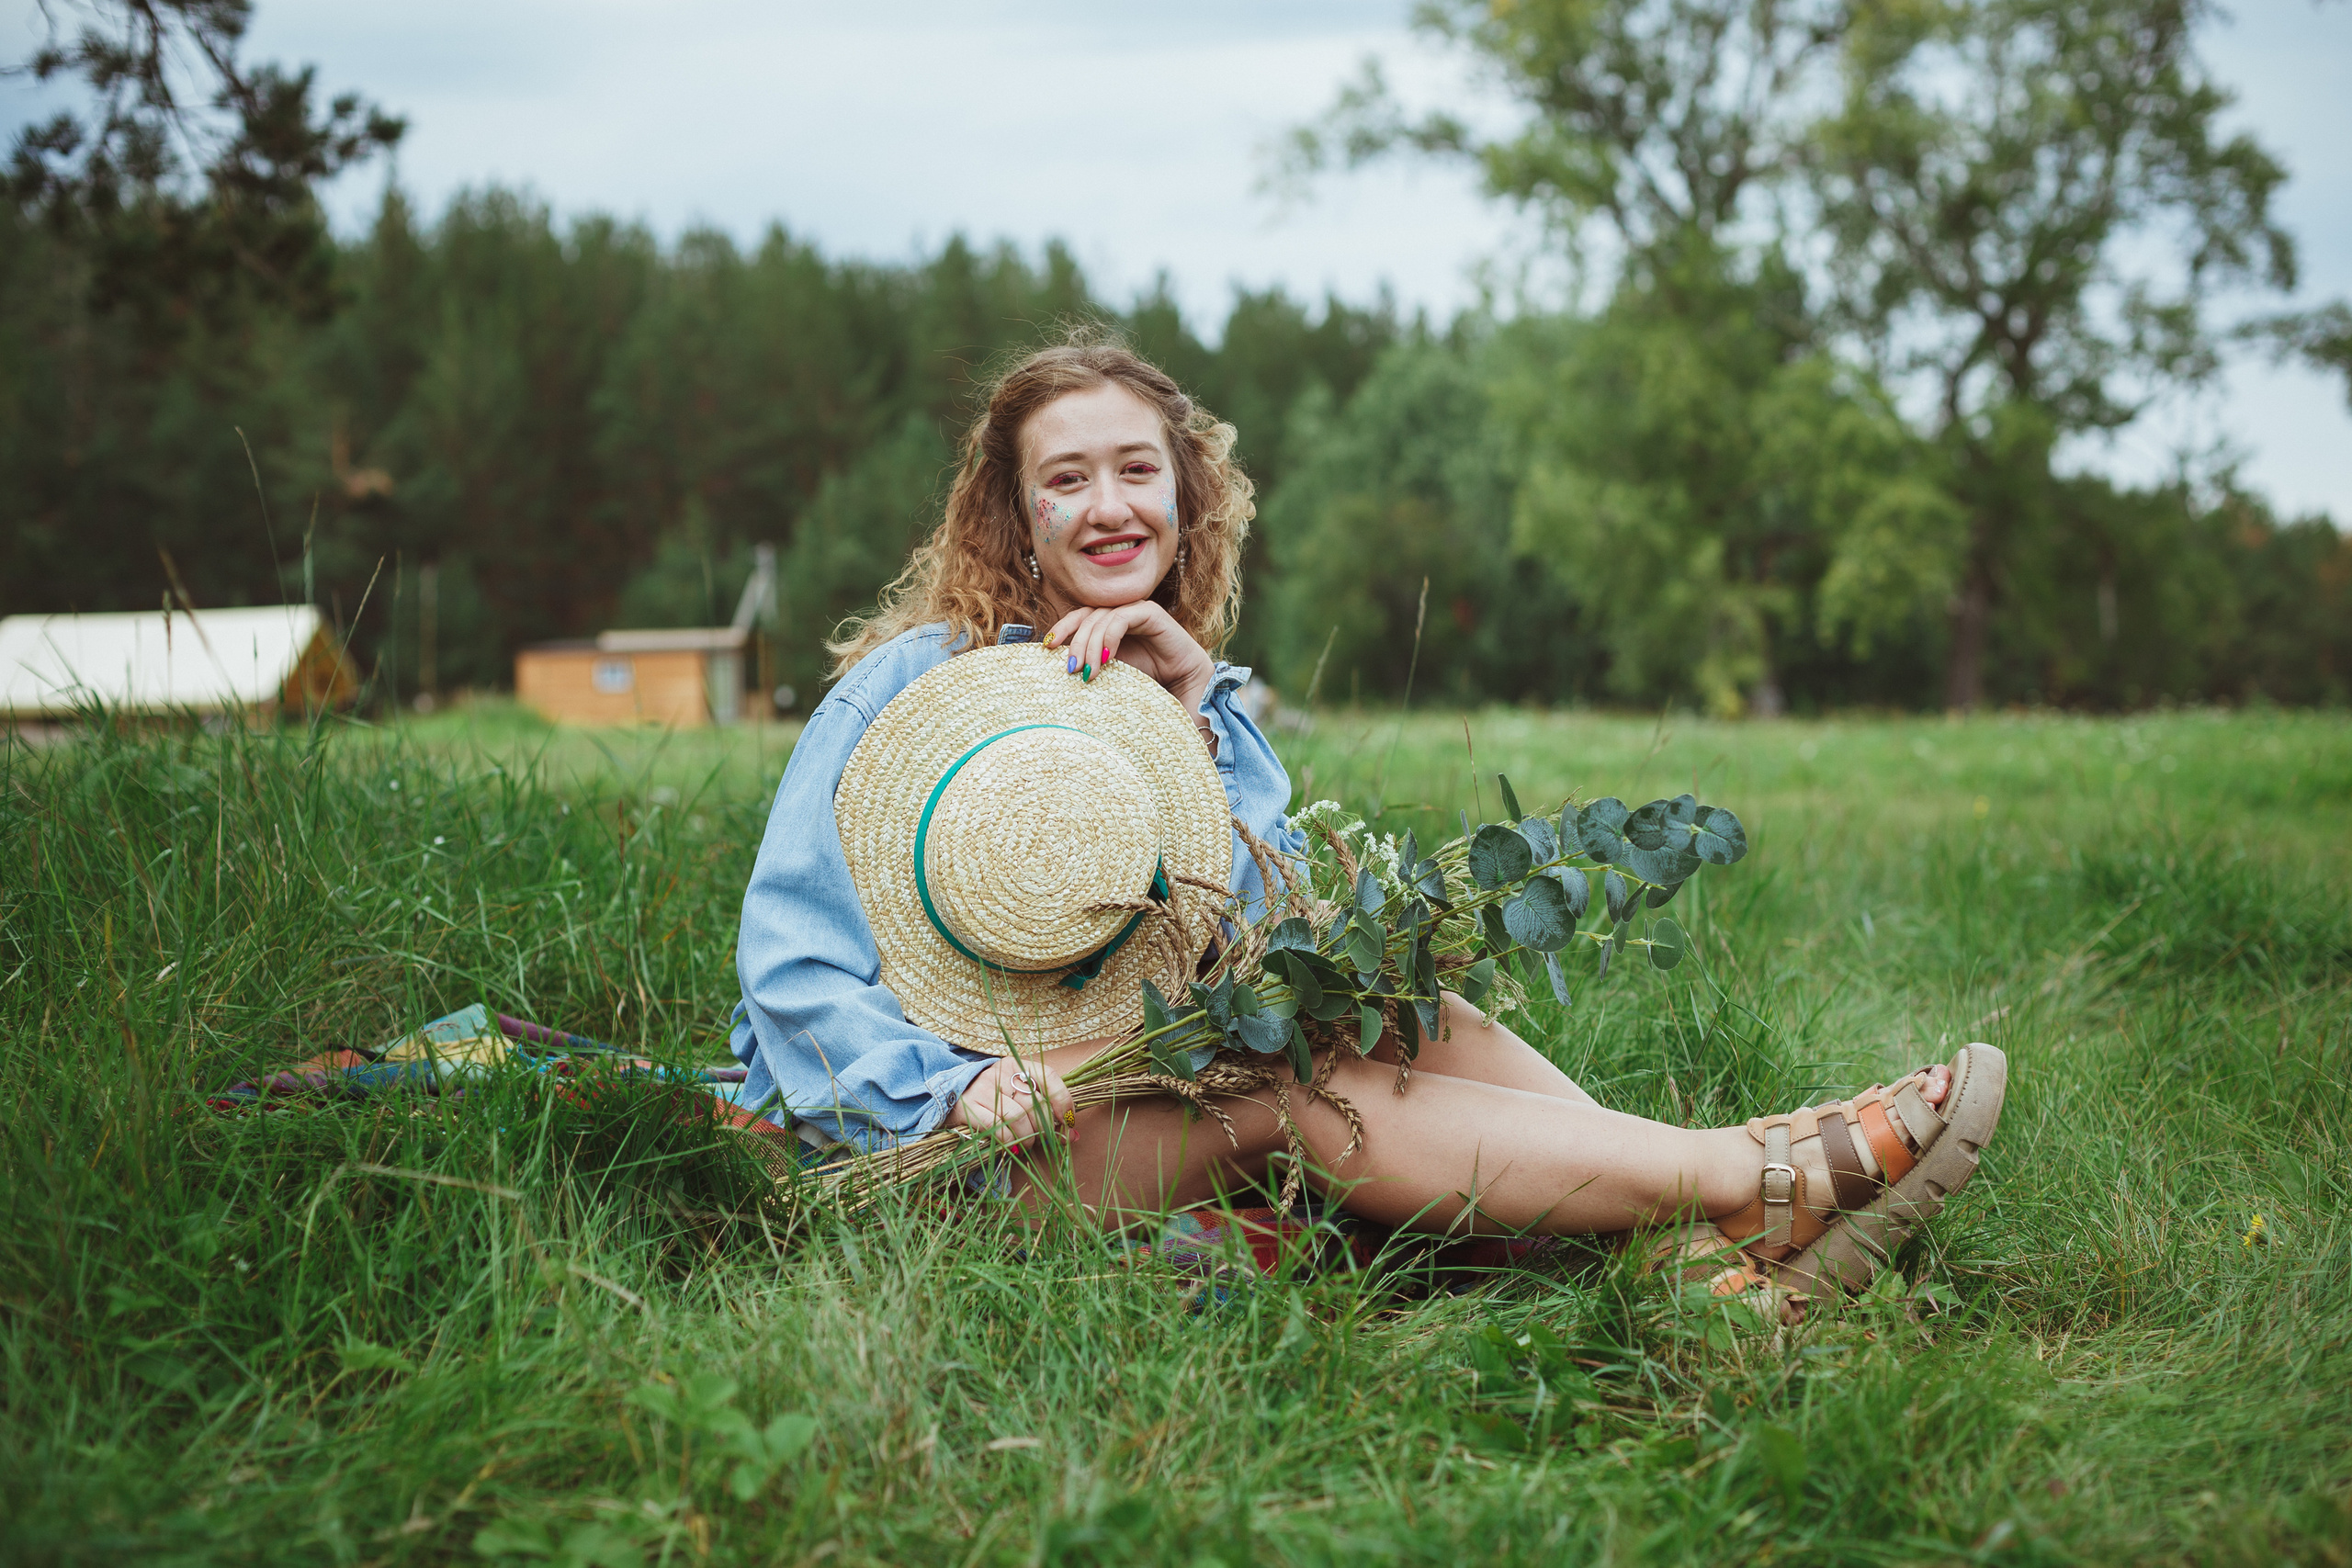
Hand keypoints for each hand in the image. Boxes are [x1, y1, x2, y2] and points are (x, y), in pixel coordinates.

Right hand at [944, 1056, 1076, 1148]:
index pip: (1049, 1076)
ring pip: (1019, 1117)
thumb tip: (1072, 1135)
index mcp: (1017, 1065)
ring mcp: (983, 1089)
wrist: (948, 1096)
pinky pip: (999, 1128)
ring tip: (1028, 1144)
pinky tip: (1013, 1145)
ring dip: (1029, 1137)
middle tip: (1046, 1139)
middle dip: (1046, 1128)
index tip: (1068, 1121)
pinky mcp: (969, 1107)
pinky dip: (1011, 1141)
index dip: (1063, 1100)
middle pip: (1036, 1103)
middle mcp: (1001, 1073)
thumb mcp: (1017, 1096)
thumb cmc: (991, 1099)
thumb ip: (1044, 1111)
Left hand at [1044, 601, 1213, 714]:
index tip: (1047, 647)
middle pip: (1086, 616)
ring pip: (1101, 617)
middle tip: (1070, 668)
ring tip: (1089, 672)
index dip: (1062, 628)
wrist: (1186, 691)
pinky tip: (1106, 659)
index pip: (1078, 618)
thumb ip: (1089, 666)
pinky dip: (1109, 636)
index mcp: (1108, 626)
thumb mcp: (1109, 676)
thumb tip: (1056, 668)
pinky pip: (1122, 617)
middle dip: (1074, 641)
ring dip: (1090, 644)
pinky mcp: (1151, 613)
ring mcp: (1135, 611)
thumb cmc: (1147, 686)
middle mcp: (1120, 614)